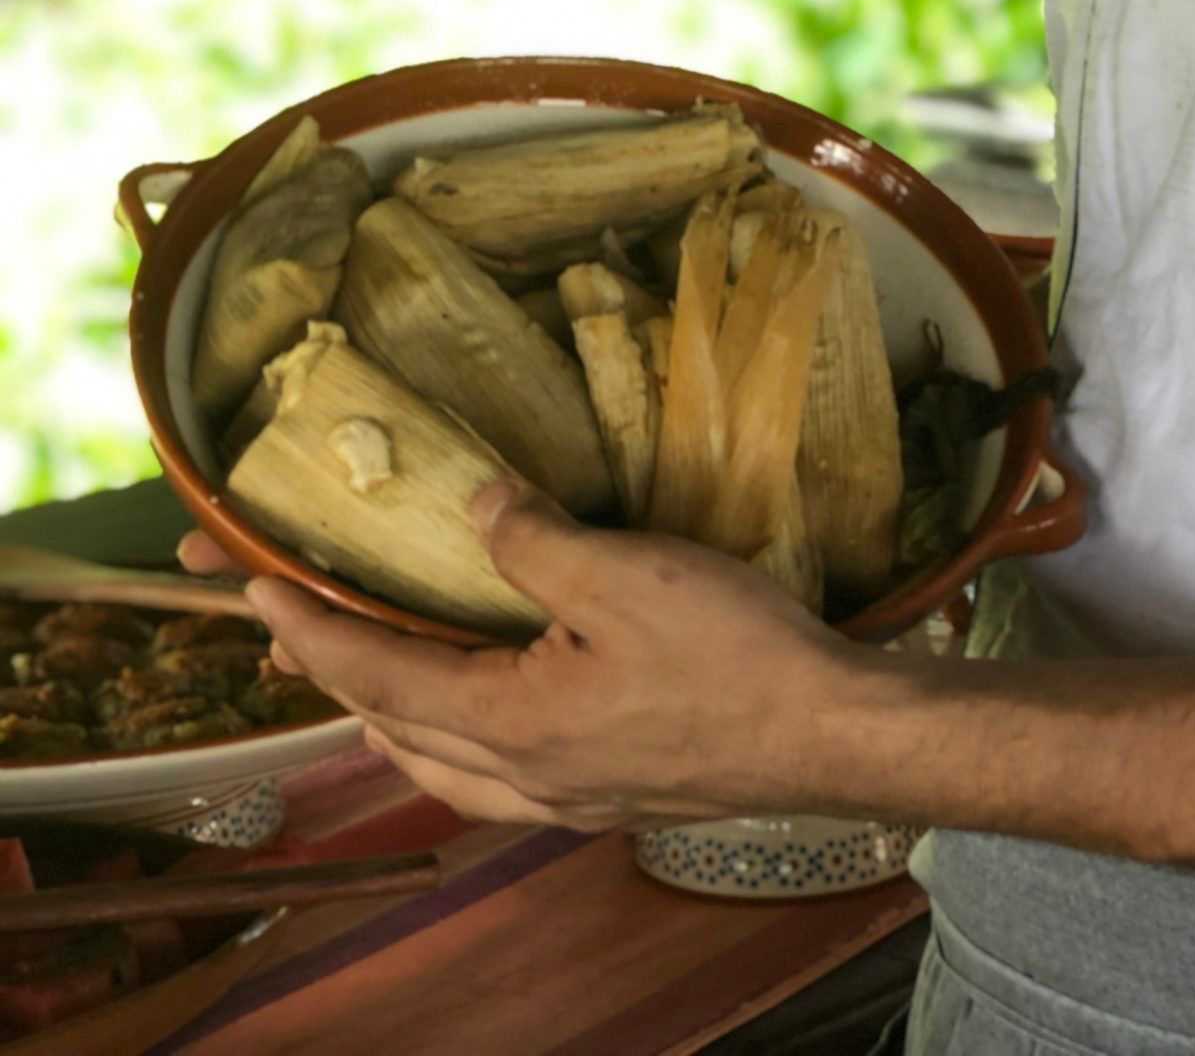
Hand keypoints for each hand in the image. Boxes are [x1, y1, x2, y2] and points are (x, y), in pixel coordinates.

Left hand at [178, 489, 887, 832]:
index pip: (377, 675)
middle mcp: (524, 776)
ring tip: (376, 672)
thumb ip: (533, 542)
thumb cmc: (735, 656)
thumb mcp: (626, 574)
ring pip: (445, 765)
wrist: (831, 735)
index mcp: (511, 723)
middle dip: (339, 676)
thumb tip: (472, 509)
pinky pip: (497, 776)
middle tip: (300, 627)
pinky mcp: (609, 793)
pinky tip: (488, 711)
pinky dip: (458, 739)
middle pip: (396, 730)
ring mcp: (568, 795)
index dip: (311, 629)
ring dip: (395, 715)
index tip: (253, 593)